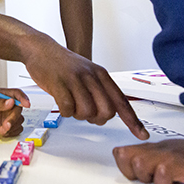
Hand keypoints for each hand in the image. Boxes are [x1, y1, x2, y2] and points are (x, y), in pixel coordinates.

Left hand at [0, 88, 28, 136]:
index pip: (17, 94)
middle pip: (19, 110)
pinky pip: (16, 129)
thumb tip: (11, 102)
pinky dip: (11, 132)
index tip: (26, 104)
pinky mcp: (6, 124)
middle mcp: (8, 105)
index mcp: (4, 95)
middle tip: (6, 125)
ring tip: (1, 129)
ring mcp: (7, 115)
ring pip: (19, 120)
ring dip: (12, 126)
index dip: (23, 98)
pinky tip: (3, 131)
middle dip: (13, 119)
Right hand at [24, 41, 148, 139]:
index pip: (122, 101)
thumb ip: (99, 92)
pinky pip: (68, 110)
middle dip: (96, 118)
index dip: (133, 121)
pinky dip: (65, 112)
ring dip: (78, 115)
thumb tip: (106, 114)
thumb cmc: (63, 64)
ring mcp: (75, 80)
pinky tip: (61, 102)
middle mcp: (91, 76)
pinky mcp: (59, 84)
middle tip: (85, 111)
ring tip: (71, 103)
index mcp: (101, 74)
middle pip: (106, 112)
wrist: (41, 49)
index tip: (142, 134)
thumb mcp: (87, 73)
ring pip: (87, 113)